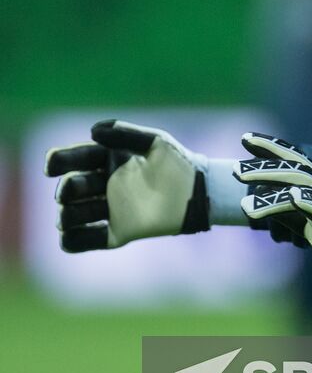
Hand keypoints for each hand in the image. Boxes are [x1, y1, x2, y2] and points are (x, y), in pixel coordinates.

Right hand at [45, 120, 209, 251]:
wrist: (198, 192)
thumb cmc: (178, 163)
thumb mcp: (155, 142)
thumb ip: (125, 134)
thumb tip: (93, 131)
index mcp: (109, 160)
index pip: (74, 159)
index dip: (58, 161)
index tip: (51, 165)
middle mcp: (105, 184)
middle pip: (70, 188)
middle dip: (66, 189)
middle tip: (71, 189)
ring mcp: (109, 209)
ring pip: (71, 215)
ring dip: (65, 215)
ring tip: (69, 214)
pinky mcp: (118, 232)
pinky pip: (85, 240)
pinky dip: (73, 241)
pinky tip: (69, 236)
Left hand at [238, 134, 311, 288]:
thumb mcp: (304, 219)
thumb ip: (282, 209)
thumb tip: (253, 202)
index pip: (292, 159)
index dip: (271, 147)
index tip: (245, 137)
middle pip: (293, 171)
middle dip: (264, 169)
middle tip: (236, 170)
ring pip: (302, 191)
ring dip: (275, 192)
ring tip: (246, 202)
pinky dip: (310, 202)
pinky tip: (293, 198)